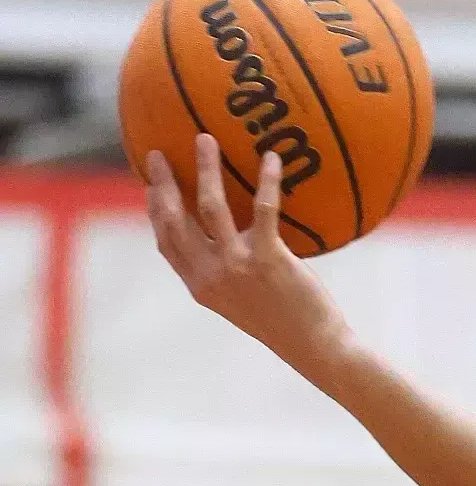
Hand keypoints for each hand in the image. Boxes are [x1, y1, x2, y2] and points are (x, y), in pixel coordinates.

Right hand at [146, 135, 346, 359]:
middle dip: (164, 183)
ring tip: (206, 140)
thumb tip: (232, 237)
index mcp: (201, 286)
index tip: (151, 186)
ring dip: (205, 168)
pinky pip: (264, 208)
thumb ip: (228, 273)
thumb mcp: (244, 301)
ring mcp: (236, 265)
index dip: (155, 212)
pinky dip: (268, 180)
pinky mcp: (267, 258)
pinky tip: (272, 159)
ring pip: (210, 206)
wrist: (314, 346)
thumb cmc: (286, 322)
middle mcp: (210, 274)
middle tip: (162, 153)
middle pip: (175, 219)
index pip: (166, 242)